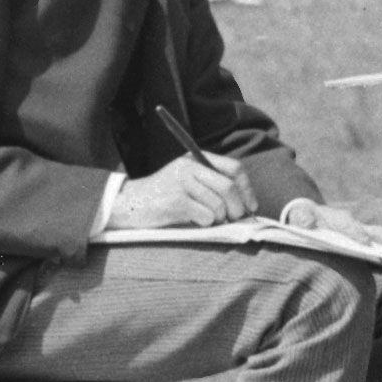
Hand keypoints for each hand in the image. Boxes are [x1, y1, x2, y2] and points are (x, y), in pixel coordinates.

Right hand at [100, 154, 251, 237]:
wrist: (129, 204)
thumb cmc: (163, 196)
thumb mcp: (187, 179)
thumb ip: (211, 183)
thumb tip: (246, 204)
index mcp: (195, 158)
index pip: (234, 168)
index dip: (247, 189)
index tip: (251, 206)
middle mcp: (189, 167)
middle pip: (228, 187)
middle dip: (238, 208)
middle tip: (236, 219)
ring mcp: (181, 183)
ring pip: (218, 205)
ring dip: (219, 218)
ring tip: (209, 220)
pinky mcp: (175, 202)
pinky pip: (205, 216)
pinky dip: (206, 223)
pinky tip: (194, 221)